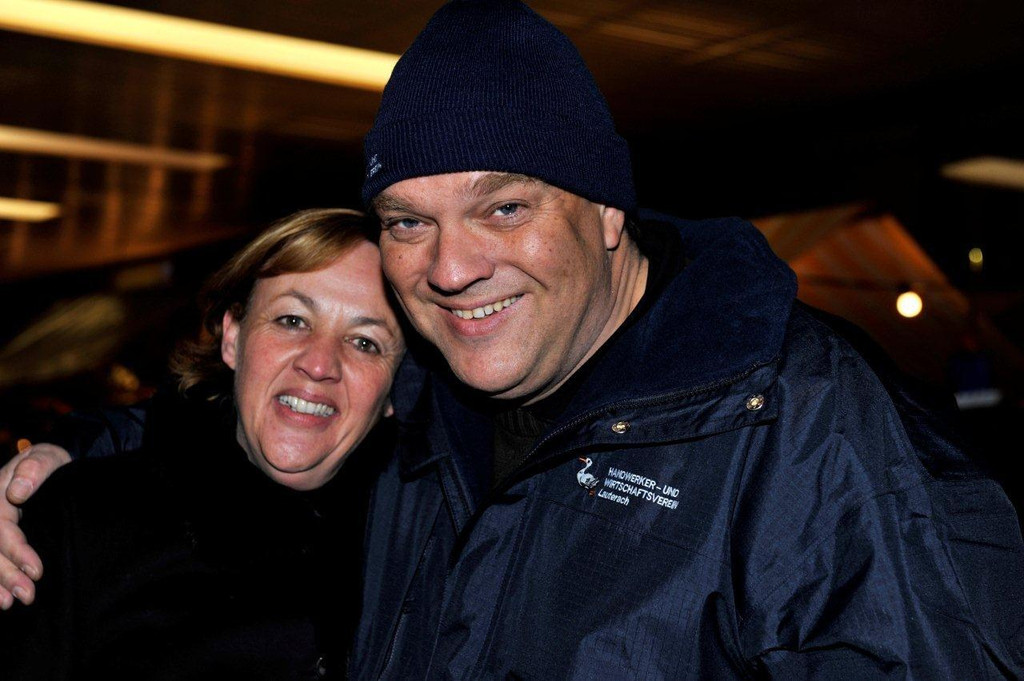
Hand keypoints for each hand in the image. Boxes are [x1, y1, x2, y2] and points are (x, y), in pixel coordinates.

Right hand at [0, 443, 70, 608]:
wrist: (52, 469)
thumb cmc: (49, 464)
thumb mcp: (46, 457)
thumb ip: (34, 469)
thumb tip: (17, 492)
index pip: (1, 527)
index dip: (16, 551)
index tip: (37, 570)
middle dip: (6, 574)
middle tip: (27, 595)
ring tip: (8, 604)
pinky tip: (0, 598)